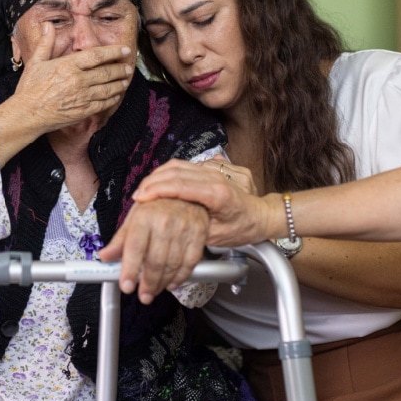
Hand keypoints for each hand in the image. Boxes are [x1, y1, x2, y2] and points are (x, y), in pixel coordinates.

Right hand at [13, 23, 133, 132]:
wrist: (27, 114)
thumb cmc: (30, 88)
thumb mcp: (35, 62)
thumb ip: (45, 43)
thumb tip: (47, 25)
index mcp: (68, 66)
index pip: (96, 55)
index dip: (113, 52)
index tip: (125, 49)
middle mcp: (78, 80)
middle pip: (106, 72)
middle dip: (120, 69)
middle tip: (128, 66)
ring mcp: (82, 97)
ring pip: (107, 89)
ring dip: (119, 84)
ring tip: (126, 79)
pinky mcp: (83, 111)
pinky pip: (103, 104)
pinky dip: (112, 99)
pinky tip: (116, 96)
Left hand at [99, 198, 208, 304]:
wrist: (185, 193)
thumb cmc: (157, 206)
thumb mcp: (134, 219)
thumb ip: (120, 241)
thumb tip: (105, 257)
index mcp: (144, 217)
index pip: (135, 248)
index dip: (130, 270)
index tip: (126, 286)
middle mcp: (164, 222)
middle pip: (155, 260)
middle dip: (148, 283)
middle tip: (143, 295)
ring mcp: (184, 228)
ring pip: (173, 264)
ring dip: (163, 283)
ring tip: (154, 290)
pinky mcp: (199, 234)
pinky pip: (190, 262)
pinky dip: (181, 277)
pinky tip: (172, 283)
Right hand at [130, 159, 272, 247]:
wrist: (263, 214)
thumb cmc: (243, 228)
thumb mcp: (218, 236)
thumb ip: (195, 227)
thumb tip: (170, 225)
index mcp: (218, 194)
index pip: (180, 185)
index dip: (157, 190)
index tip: (141, 198)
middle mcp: (216, 176)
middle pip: (176, 171)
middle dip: (152, 182)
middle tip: (137, 196)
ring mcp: (214, 169)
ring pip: (179, 165)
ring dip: (158, 176)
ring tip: (144, 189)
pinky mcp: (212, 167)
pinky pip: (185, 165)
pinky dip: (168, 173)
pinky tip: (158, 183)